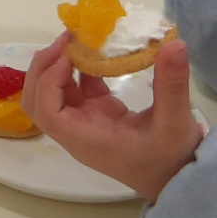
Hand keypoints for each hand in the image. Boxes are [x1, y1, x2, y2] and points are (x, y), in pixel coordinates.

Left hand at [22, 35, 202, 202]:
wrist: (177, 178)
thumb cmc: (172, 159)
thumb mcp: (176, 122)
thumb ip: (173, 84)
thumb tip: (175, 44)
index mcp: (87, 139)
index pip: (47, 113)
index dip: (48, 82)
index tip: (67, 55)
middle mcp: (78, 130)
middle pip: (39, 103)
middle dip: (43, 69)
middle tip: (65, 41)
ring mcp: (86, 121)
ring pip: (54, 94)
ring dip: (58, 66)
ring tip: (75, 39)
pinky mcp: (98, 114)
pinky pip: (79, 88)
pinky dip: (79, 68)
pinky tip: (93, 48)